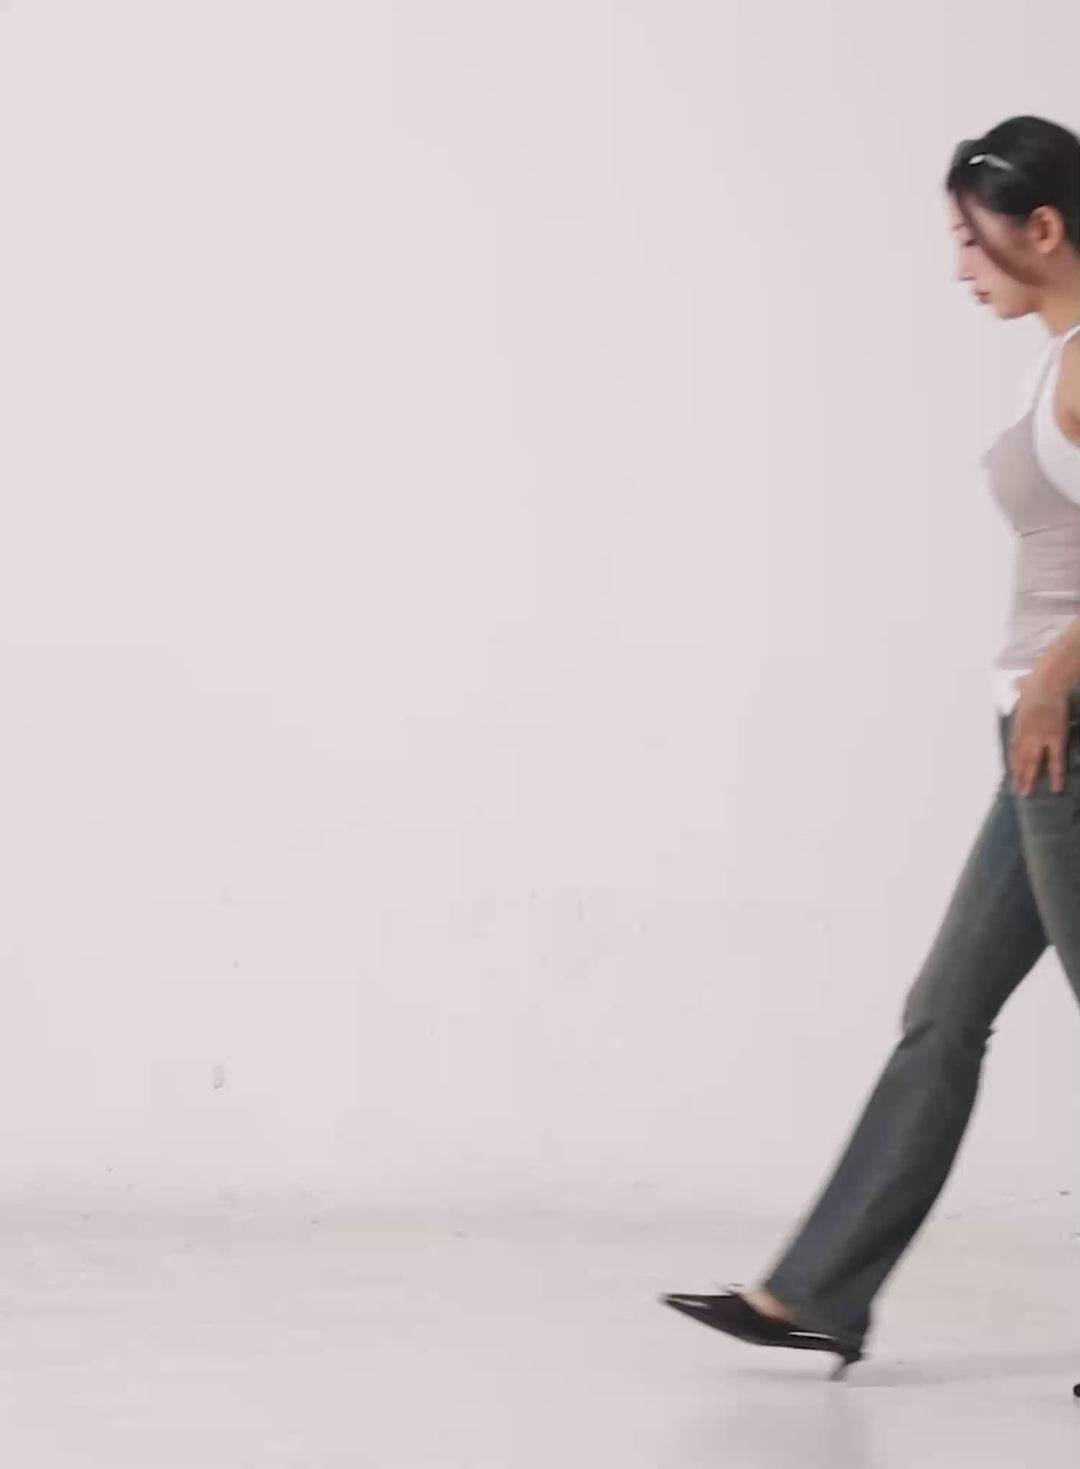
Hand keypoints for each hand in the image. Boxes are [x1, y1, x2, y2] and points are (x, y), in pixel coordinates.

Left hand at [1010, 672, 1069, 795]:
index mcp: (1019, 724)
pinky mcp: (1055, 738)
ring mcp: (1039, 738)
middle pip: (1020, 759)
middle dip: (1019, 775)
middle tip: (1018, 791)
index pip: (1014, 747)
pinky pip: (1055, 760)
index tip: (1013, 772)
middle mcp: (1026, 735)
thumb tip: (1015, 684)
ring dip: (1029, 778)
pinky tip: (1056, 787)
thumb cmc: (1036, 681)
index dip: (1014, 761)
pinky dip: (1055, 775)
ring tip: (1027, 793)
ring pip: (1033, 763)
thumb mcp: (1023, 687)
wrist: (1046, 683)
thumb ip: (1020, 689)